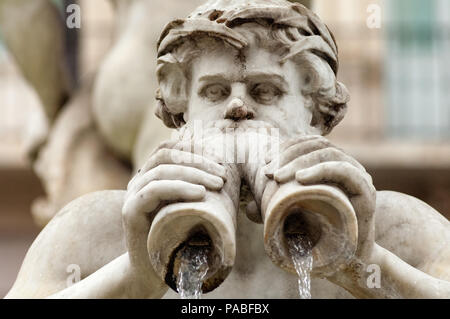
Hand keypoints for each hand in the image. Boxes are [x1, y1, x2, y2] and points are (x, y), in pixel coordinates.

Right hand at [122, 142, 226, 285]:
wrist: (154, 271)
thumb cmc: (180, 238)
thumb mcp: (192, 207)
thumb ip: (200, 188)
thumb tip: (226, 170)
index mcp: (153, 175)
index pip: (170, 149)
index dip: (195, 149)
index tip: (220, 160)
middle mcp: (139, 181)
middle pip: (165, 154)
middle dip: (198, 160)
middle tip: (223, 174)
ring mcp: (132, 195)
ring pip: (161, 169)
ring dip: (194, 173)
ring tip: (218, 183)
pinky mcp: (130, 211)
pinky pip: (153, 190)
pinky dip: (179, 187)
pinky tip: (200, 193)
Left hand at [264, 135, 375, 261]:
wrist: (343, 265)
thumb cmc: (316, 240)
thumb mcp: (287, 219)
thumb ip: (270, 210)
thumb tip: (247, 208)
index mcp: (330, 166)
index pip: (308, 144)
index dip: (285, 148)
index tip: (265, 162)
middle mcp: (346, 167)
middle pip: (317, 145)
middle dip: (288, 154)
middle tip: (268, 172)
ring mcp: (359, 178)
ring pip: (329, 153)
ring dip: (299, 161)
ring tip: (278, 177)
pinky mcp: (366, 192)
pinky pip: (345, 171)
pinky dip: (320, 169)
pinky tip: (300, 179)